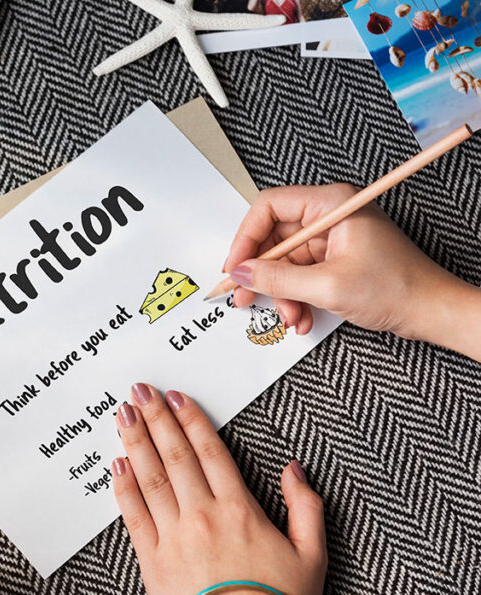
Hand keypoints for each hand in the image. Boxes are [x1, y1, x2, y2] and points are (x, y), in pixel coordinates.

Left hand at [112, 384, 325, 594]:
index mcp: (239, 510)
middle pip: (174, 456)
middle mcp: (202, 516)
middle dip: (155, 418)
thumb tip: (293, 469)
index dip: (191, 419)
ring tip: (122, 414)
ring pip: (149, 478)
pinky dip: (123, 486)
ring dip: (134, 442)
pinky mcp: (151, 560)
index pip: (210, 452)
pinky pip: (133, 514)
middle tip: (140, 390)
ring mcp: (172, 537)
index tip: (176, 396)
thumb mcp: (313, 556)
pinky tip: (116, 464)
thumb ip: (306, 507)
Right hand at [223, 184, 479, 348]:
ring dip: (281, 293)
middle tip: (245, 297)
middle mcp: (329, 215)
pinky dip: (295, 297)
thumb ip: (277, 279)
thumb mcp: (327, 286)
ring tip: (290, 316)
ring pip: (284, 262)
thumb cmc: (399, 288)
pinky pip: (299, 275)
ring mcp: (332, 237)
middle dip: (263, 274)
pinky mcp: (334, 258)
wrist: (432, 311)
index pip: (269, 207)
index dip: (246, 238)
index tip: (235, 267)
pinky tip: (301, 316)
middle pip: (273, 237)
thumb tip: (241, 273)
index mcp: (331, 203)